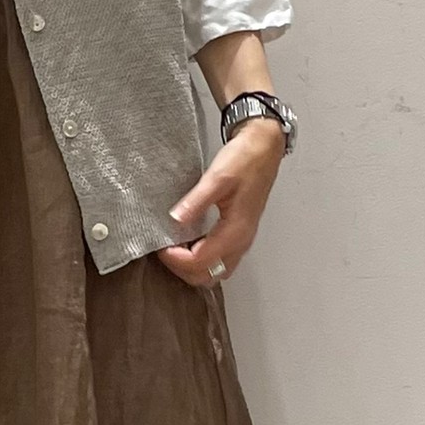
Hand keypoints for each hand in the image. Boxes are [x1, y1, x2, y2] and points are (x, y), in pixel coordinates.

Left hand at [158, 120, 284, 286]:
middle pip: (208, 275)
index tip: (160, 247)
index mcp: (235, 230)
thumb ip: (196, 201)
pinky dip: (201, 260)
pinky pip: (219, 260)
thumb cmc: (246, 160)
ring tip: (175, 249)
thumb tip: (176, 219)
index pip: (200, 262)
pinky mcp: (239, 234)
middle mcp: (241, 241)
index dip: (176, 259)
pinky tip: (189, 244)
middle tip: (165, 251)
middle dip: (182, 269)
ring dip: (192, 267)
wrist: (265, 148)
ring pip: (214, 272)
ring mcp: (242, 239)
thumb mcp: (217, 177)